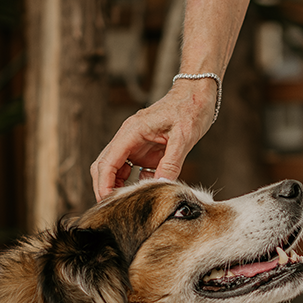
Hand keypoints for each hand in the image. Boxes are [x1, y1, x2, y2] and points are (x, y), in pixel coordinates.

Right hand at [90, 76, 218, 199]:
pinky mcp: (145, 149)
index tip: (108, 205)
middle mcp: (128, 138)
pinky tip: (143, 195)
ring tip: (126, 207)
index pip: (106, 163)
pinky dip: (133, 183)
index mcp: (131, 132)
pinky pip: (132, 170)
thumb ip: (171, 163)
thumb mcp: (184, 136)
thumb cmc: (191, 107)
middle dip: (105, 189)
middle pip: (104, 167)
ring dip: (117, 187)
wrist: (198, 92)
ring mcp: (135, 144)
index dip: (104, 186)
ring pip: (115, 170)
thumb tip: (159, 187)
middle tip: (114, 211)